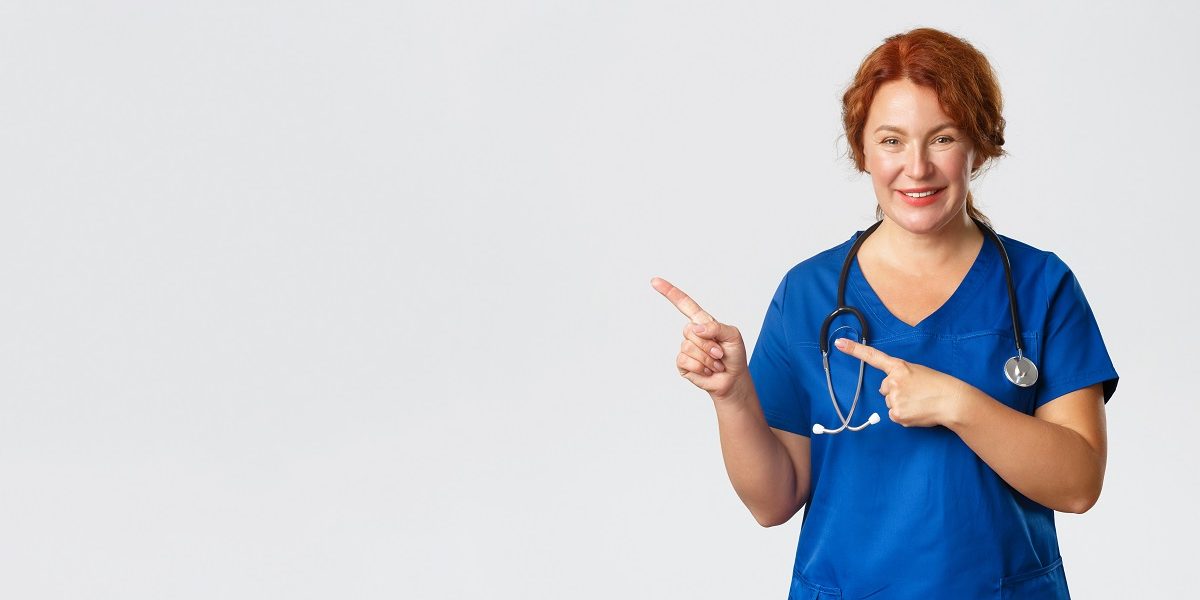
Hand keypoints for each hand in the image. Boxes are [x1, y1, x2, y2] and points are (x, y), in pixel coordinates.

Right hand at [650, 276, 747, 399]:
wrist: (733, 379)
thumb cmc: (734, 355)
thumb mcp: (733, 335)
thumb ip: (716, 327)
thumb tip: (695, 328)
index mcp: (703, 322)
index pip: (684, 304)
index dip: (670, 292)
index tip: (655, 281)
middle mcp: (692, 333)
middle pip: (690, 331)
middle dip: (709, 344)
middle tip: (719, 353)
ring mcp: (686, 349)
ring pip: (689, 347)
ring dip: (707, 359)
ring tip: (716, 363)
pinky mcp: (682, 364)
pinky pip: (685, 360)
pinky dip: (701, 367)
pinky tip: (707, 371)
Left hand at [833, 338, 970, 427]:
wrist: (953, 401)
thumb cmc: (939, 385)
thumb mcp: (918, 372)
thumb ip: (900, 377)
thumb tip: (889, 392)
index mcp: (899, 367)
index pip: (873, 356)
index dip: (854, 350)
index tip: (839, 344)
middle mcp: (892, 381)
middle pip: (884, 389)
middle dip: (896, 391)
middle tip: (916, 392)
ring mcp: (894, 398)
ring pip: (890, 403)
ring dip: (902, 404)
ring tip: (920, 402)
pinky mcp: (897, 414)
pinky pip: (895, 415)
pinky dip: (904, 415)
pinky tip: (917, 411)